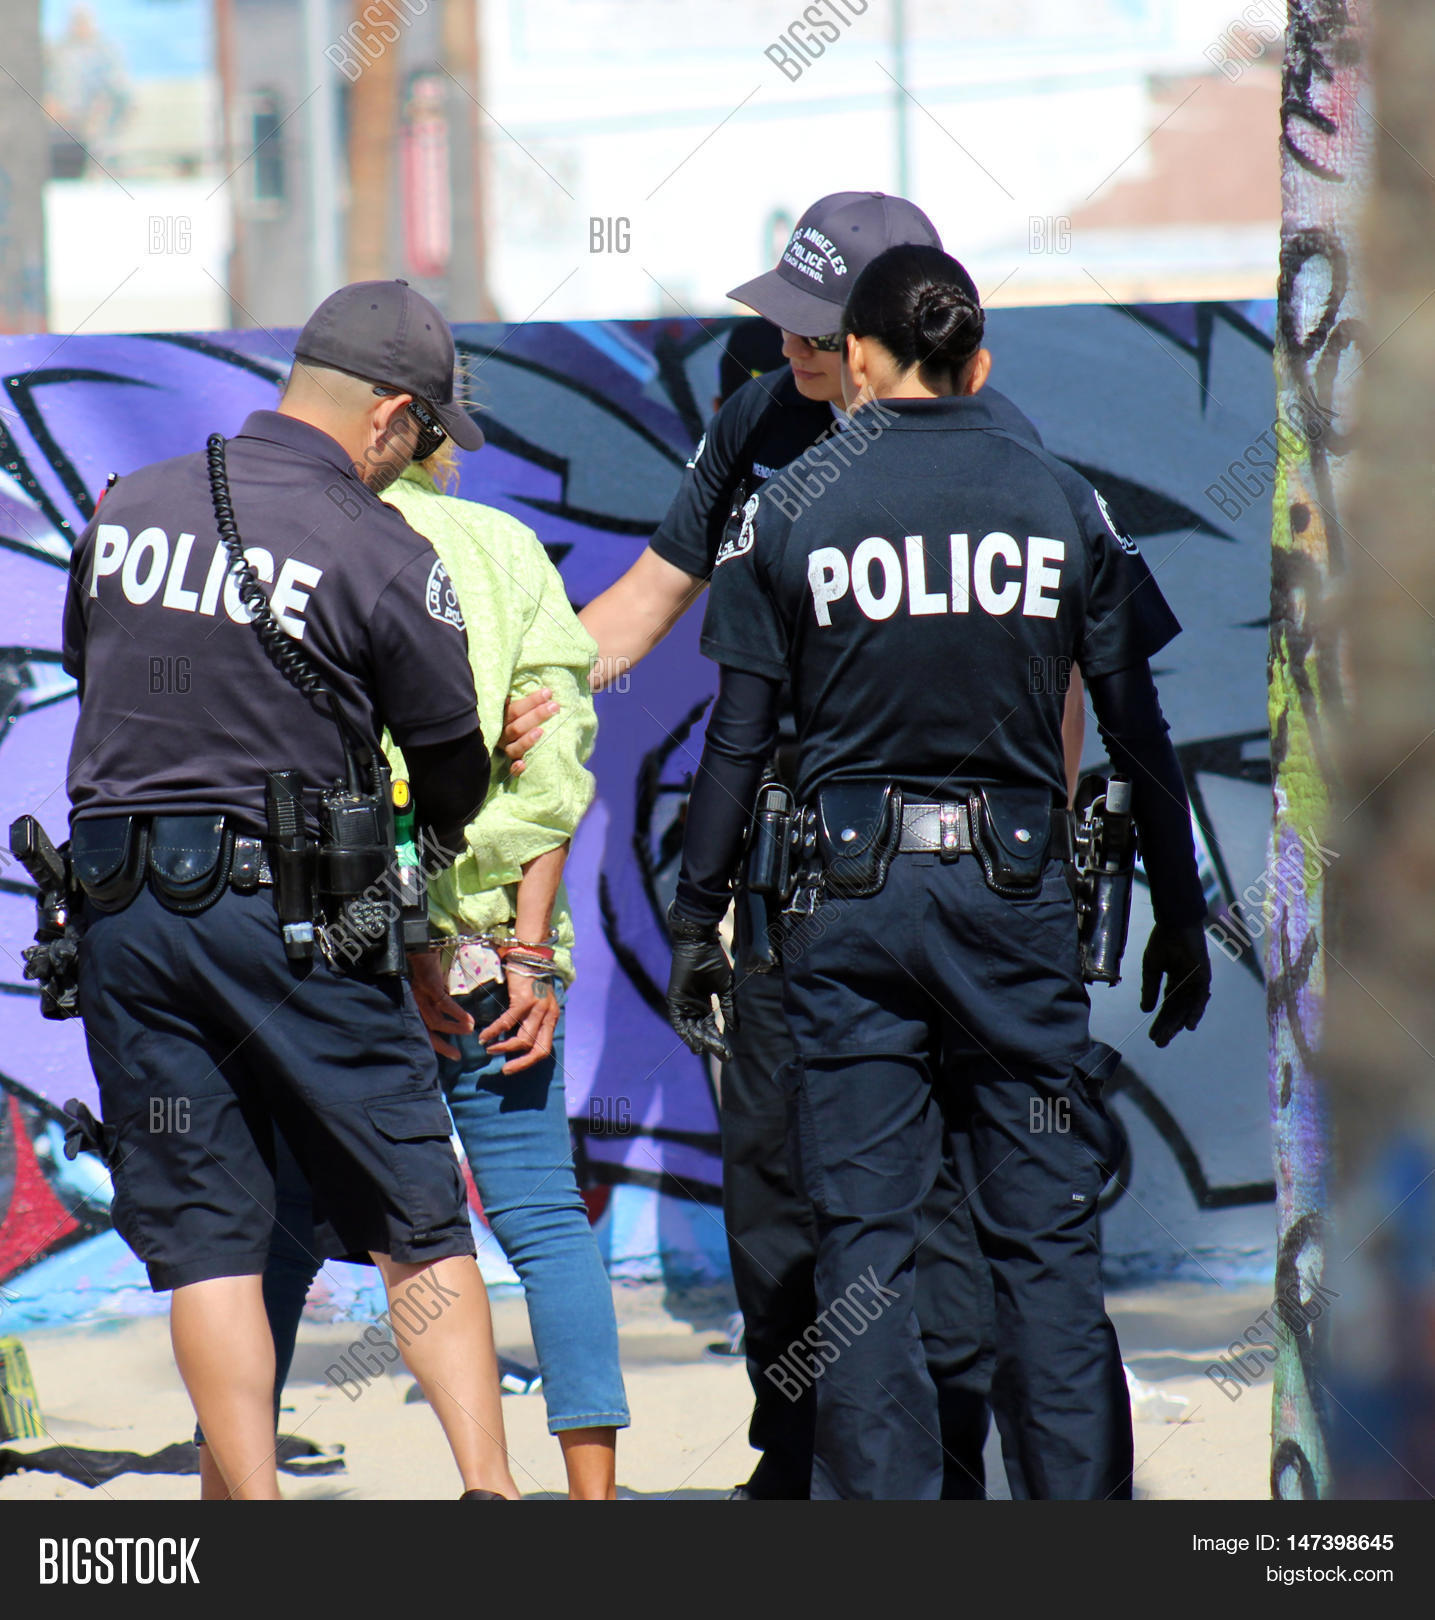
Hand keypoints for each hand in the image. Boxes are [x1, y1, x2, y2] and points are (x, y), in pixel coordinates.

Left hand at [408, 949, 474, 1059]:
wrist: (417, 945)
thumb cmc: (423, 968)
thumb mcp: (424, 990)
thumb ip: (430, 1005)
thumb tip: (443, 1020)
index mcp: (411, 1007)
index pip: (422, 1032)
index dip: (435, 1046)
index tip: (452, 1054)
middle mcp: (413, 1004)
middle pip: (426, 1032)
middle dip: (442, 1046)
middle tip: (457, 1055)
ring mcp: (420, 996)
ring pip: (436, 1021)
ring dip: (455, 1028)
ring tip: (469, 1030)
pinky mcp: (429, 986)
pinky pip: (444, 1004)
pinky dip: (457, 1014)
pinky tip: (468, 1019)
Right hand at [480, 969, 561, 1072]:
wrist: (527, 955)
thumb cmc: (528, 980)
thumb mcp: (536, 1003)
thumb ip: (531, 1021)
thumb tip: (515, 1041)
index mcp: (552, 1017)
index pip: (546, 1048)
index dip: (530, 1061)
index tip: (514, 1066)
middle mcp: (548, 1014)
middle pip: (539, 1050)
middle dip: (521, 1064)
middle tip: (505, 1070)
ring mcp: (538, 1008)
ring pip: (523, 1040)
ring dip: (504, 1048)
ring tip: (490, 1049)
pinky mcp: (524, 1000)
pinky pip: (507, 1023)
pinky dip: (494, 1032)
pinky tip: (484, 1036)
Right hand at [501, 687, 558, 775]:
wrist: (503, 742)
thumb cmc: (519, 718)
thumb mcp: (518, 707)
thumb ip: (523, 699)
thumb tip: (545, 689)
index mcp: (502, 718)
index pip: (515, 709)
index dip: (532, 701)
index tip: (548, 693)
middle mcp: (502, 735)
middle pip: (517, 727)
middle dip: (536, 716)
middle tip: (554, 707)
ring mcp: (505, 749)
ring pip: (514, 747)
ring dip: (527, 740)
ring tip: (541, 732)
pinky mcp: (510, 765)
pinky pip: (511, 769)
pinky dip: (515, 768)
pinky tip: (523, 764)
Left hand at [665, 906, 734, 1063]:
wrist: (700, 944)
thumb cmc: (713, 961)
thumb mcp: (725, 988)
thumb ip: (729, 1008)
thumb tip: (735, 1029)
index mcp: (704, 1003)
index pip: (711, 1026)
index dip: (719, 1039)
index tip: (728, 1053)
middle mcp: (693, 1006)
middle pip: (701, 1030)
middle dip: (712, 1043)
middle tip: (724, 1055)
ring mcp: (683, 1003)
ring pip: (691, 1029)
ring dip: (700, 1041)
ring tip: (711, 1052)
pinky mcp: (675, 1000)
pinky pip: (678, 1021)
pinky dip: (685, 1033)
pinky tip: (694, 1043)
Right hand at [1140, 923, 1211, 1046]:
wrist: (1175, 924)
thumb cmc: (1163, 941)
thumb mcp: (1151, 968)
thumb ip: (1150, 989)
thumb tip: (1145, 1010)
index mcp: (1175, 981)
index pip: (1167, 1006)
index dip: (1160, 1021)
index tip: (1151, 1036)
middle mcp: (1187, 984)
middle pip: (1176, 1011)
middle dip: (1168, 1027)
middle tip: (1159, 1043)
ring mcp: (1196, 982)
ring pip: (1187, 1008)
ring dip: (1178, 1024)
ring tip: (1168, 1038)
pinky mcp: (1203, 977)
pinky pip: (1200, 999)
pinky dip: (1196, 1012)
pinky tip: (1189, 1026)